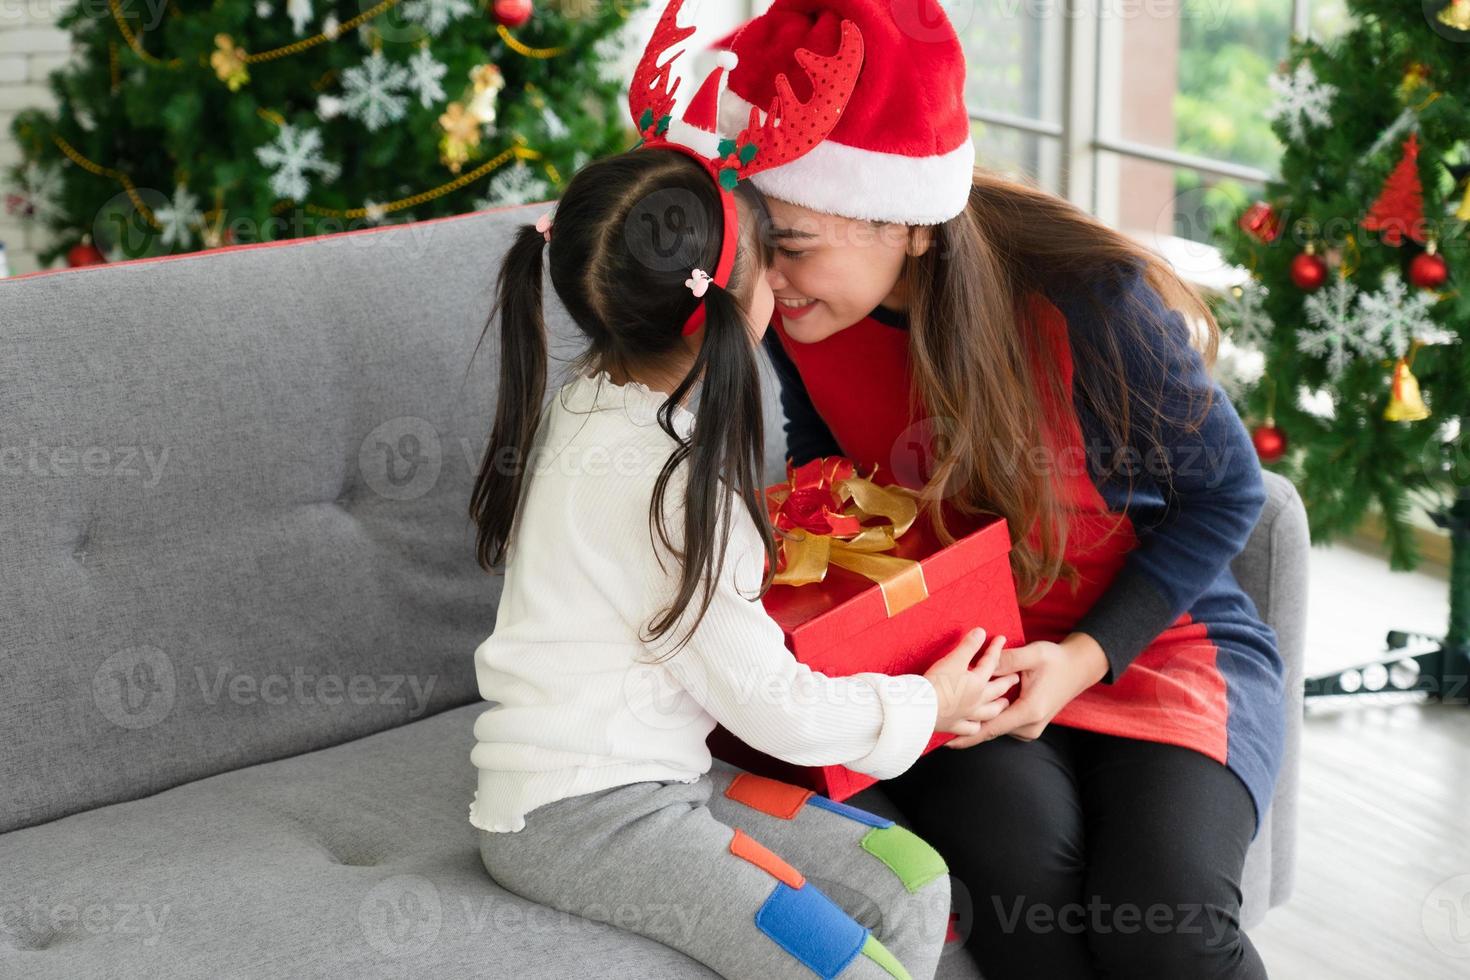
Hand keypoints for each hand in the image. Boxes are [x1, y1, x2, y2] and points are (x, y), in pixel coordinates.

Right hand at [923, 628, 1020, 739]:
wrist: (920, 709)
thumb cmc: (937, 683)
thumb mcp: (953, 660)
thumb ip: (968, 646)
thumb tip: (981, 632)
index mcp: (978, 683)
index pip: (991, 662)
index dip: (996, 649)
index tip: (1002, 638)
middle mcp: (977, 700)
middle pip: (996, 690)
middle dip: (1007, 681)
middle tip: (1016, 677)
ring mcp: (967, 715)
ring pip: (989, 713)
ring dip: (998, 707)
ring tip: (1003, 703)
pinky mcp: (954, 726)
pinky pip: (969, 729)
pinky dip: (975, 728)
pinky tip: (976, 726)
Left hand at [943, 632, 1108, 748]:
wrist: (1078, 667)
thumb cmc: (1057, 660)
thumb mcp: (1032, 654)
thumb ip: (1006, 660)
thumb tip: (981, 663)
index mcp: (1029, 712)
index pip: (991, 729)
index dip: (966, 735)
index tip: (945, 739)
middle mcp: (1030, 725)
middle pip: (990, 730)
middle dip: (965, 727)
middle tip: (938, 725)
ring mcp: (1030, 727)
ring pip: (995, 726)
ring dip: (976, 720)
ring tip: (949, 717)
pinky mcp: (1028, 723)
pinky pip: (1002, 723)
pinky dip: (987, 717)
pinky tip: (970, 711)